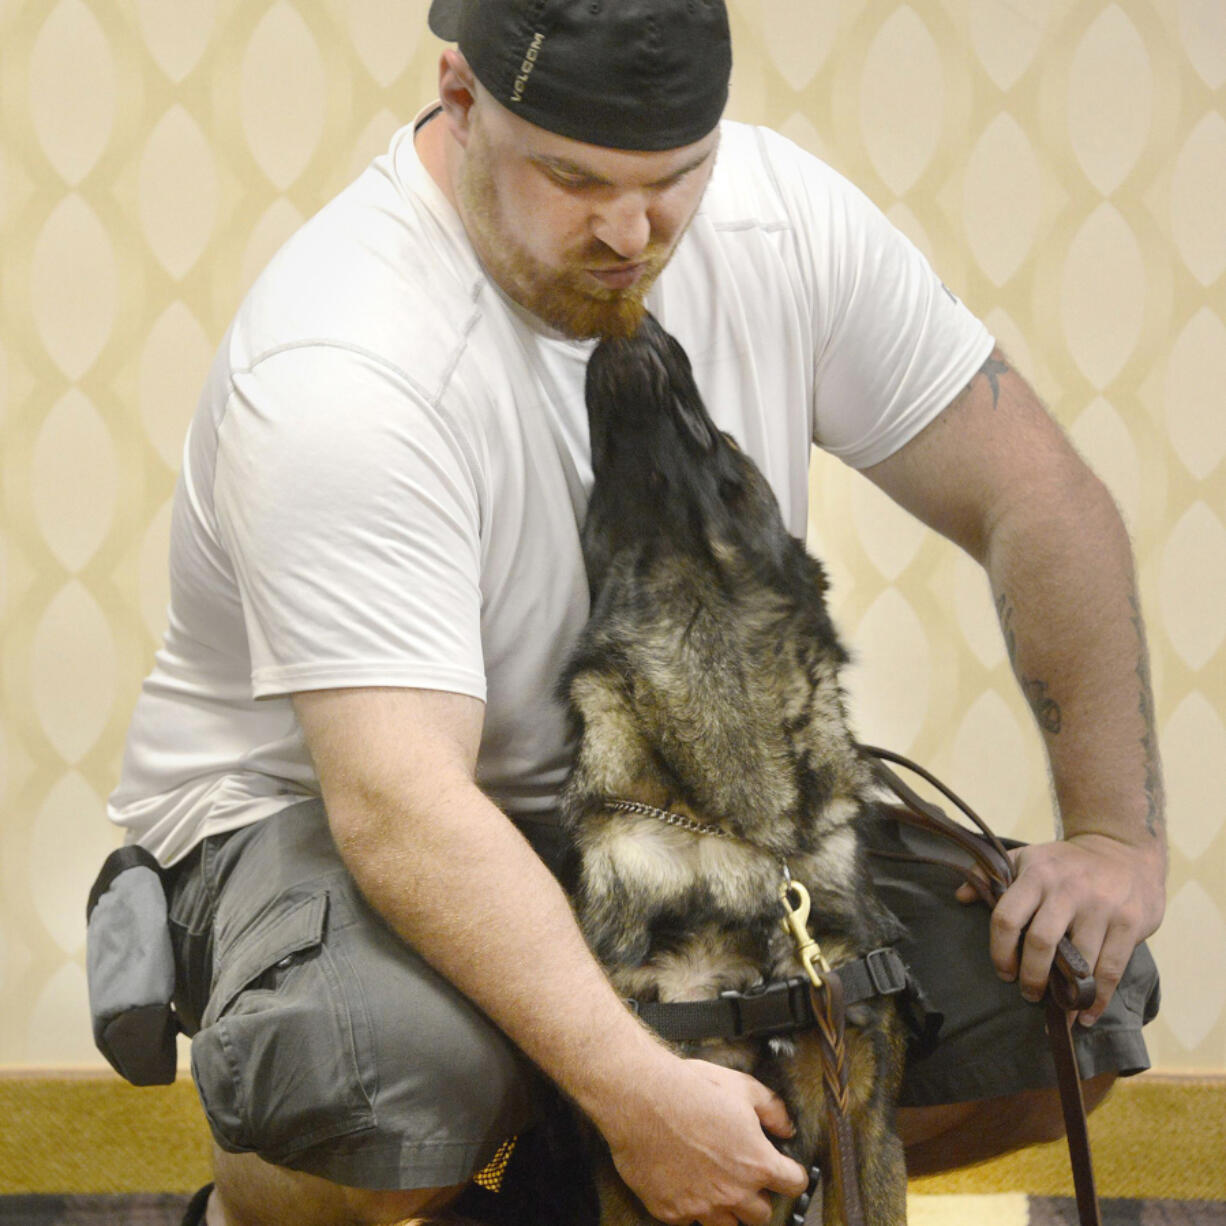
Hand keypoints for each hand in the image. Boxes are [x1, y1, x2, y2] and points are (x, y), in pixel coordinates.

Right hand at [598, 1056, 809, 1225]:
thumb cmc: (690, 1089)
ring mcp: (702, 1208)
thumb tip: (786, 1128)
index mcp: (757, 1163)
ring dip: (729, 1208)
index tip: (785, 1170)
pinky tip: (686, 1183)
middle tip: (744, 1175)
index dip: (792, 1175)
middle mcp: (734, 1193)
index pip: (794, 1185)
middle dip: (759, 1195)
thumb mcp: (741, 1086)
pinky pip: (692, 1222)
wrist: (640, 1099)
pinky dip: (693, 1207)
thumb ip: (772, 1110)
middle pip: (763, 1215)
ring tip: (717, 1184)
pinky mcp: (672, 1213)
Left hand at [957, 833, 1164, 1024]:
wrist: (1122, 850)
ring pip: (1080, 961)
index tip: (1004, 972)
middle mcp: (1067, 889)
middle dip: (1031, 976)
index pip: (1007, 917)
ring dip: (1067, 995)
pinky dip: (1098, 999)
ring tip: (1059, 1010)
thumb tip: (960, 896)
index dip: (1000, 951)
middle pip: (1041, 942)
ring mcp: (1101, 907)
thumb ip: (992, 875)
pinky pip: (1111, 969)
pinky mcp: (1129, 923)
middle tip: (1028, 993)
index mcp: (1036, 874)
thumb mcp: (1027, 858)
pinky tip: (1087, 1015)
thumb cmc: (1066, 862)